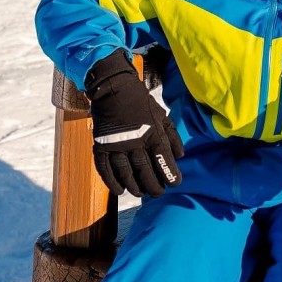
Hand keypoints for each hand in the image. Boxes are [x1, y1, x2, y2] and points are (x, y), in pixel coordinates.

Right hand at [84, 50, 183, 196]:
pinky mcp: (101, 146)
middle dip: (153, 186)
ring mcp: (116, 144)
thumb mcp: (162, 115)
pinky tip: (120, 190)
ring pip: (126, 173)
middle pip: (145, 171)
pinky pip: (105, 170)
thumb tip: (180, 156)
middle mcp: (135, 141)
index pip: (163, 160)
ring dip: (134, 187)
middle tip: (158, 192)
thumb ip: (172, 136)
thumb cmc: (141, 103)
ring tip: (141, 193)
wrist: (114, 89)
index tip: (175, 183)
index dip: (170, 174)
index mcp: (152, 132)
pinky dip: (112, 183)